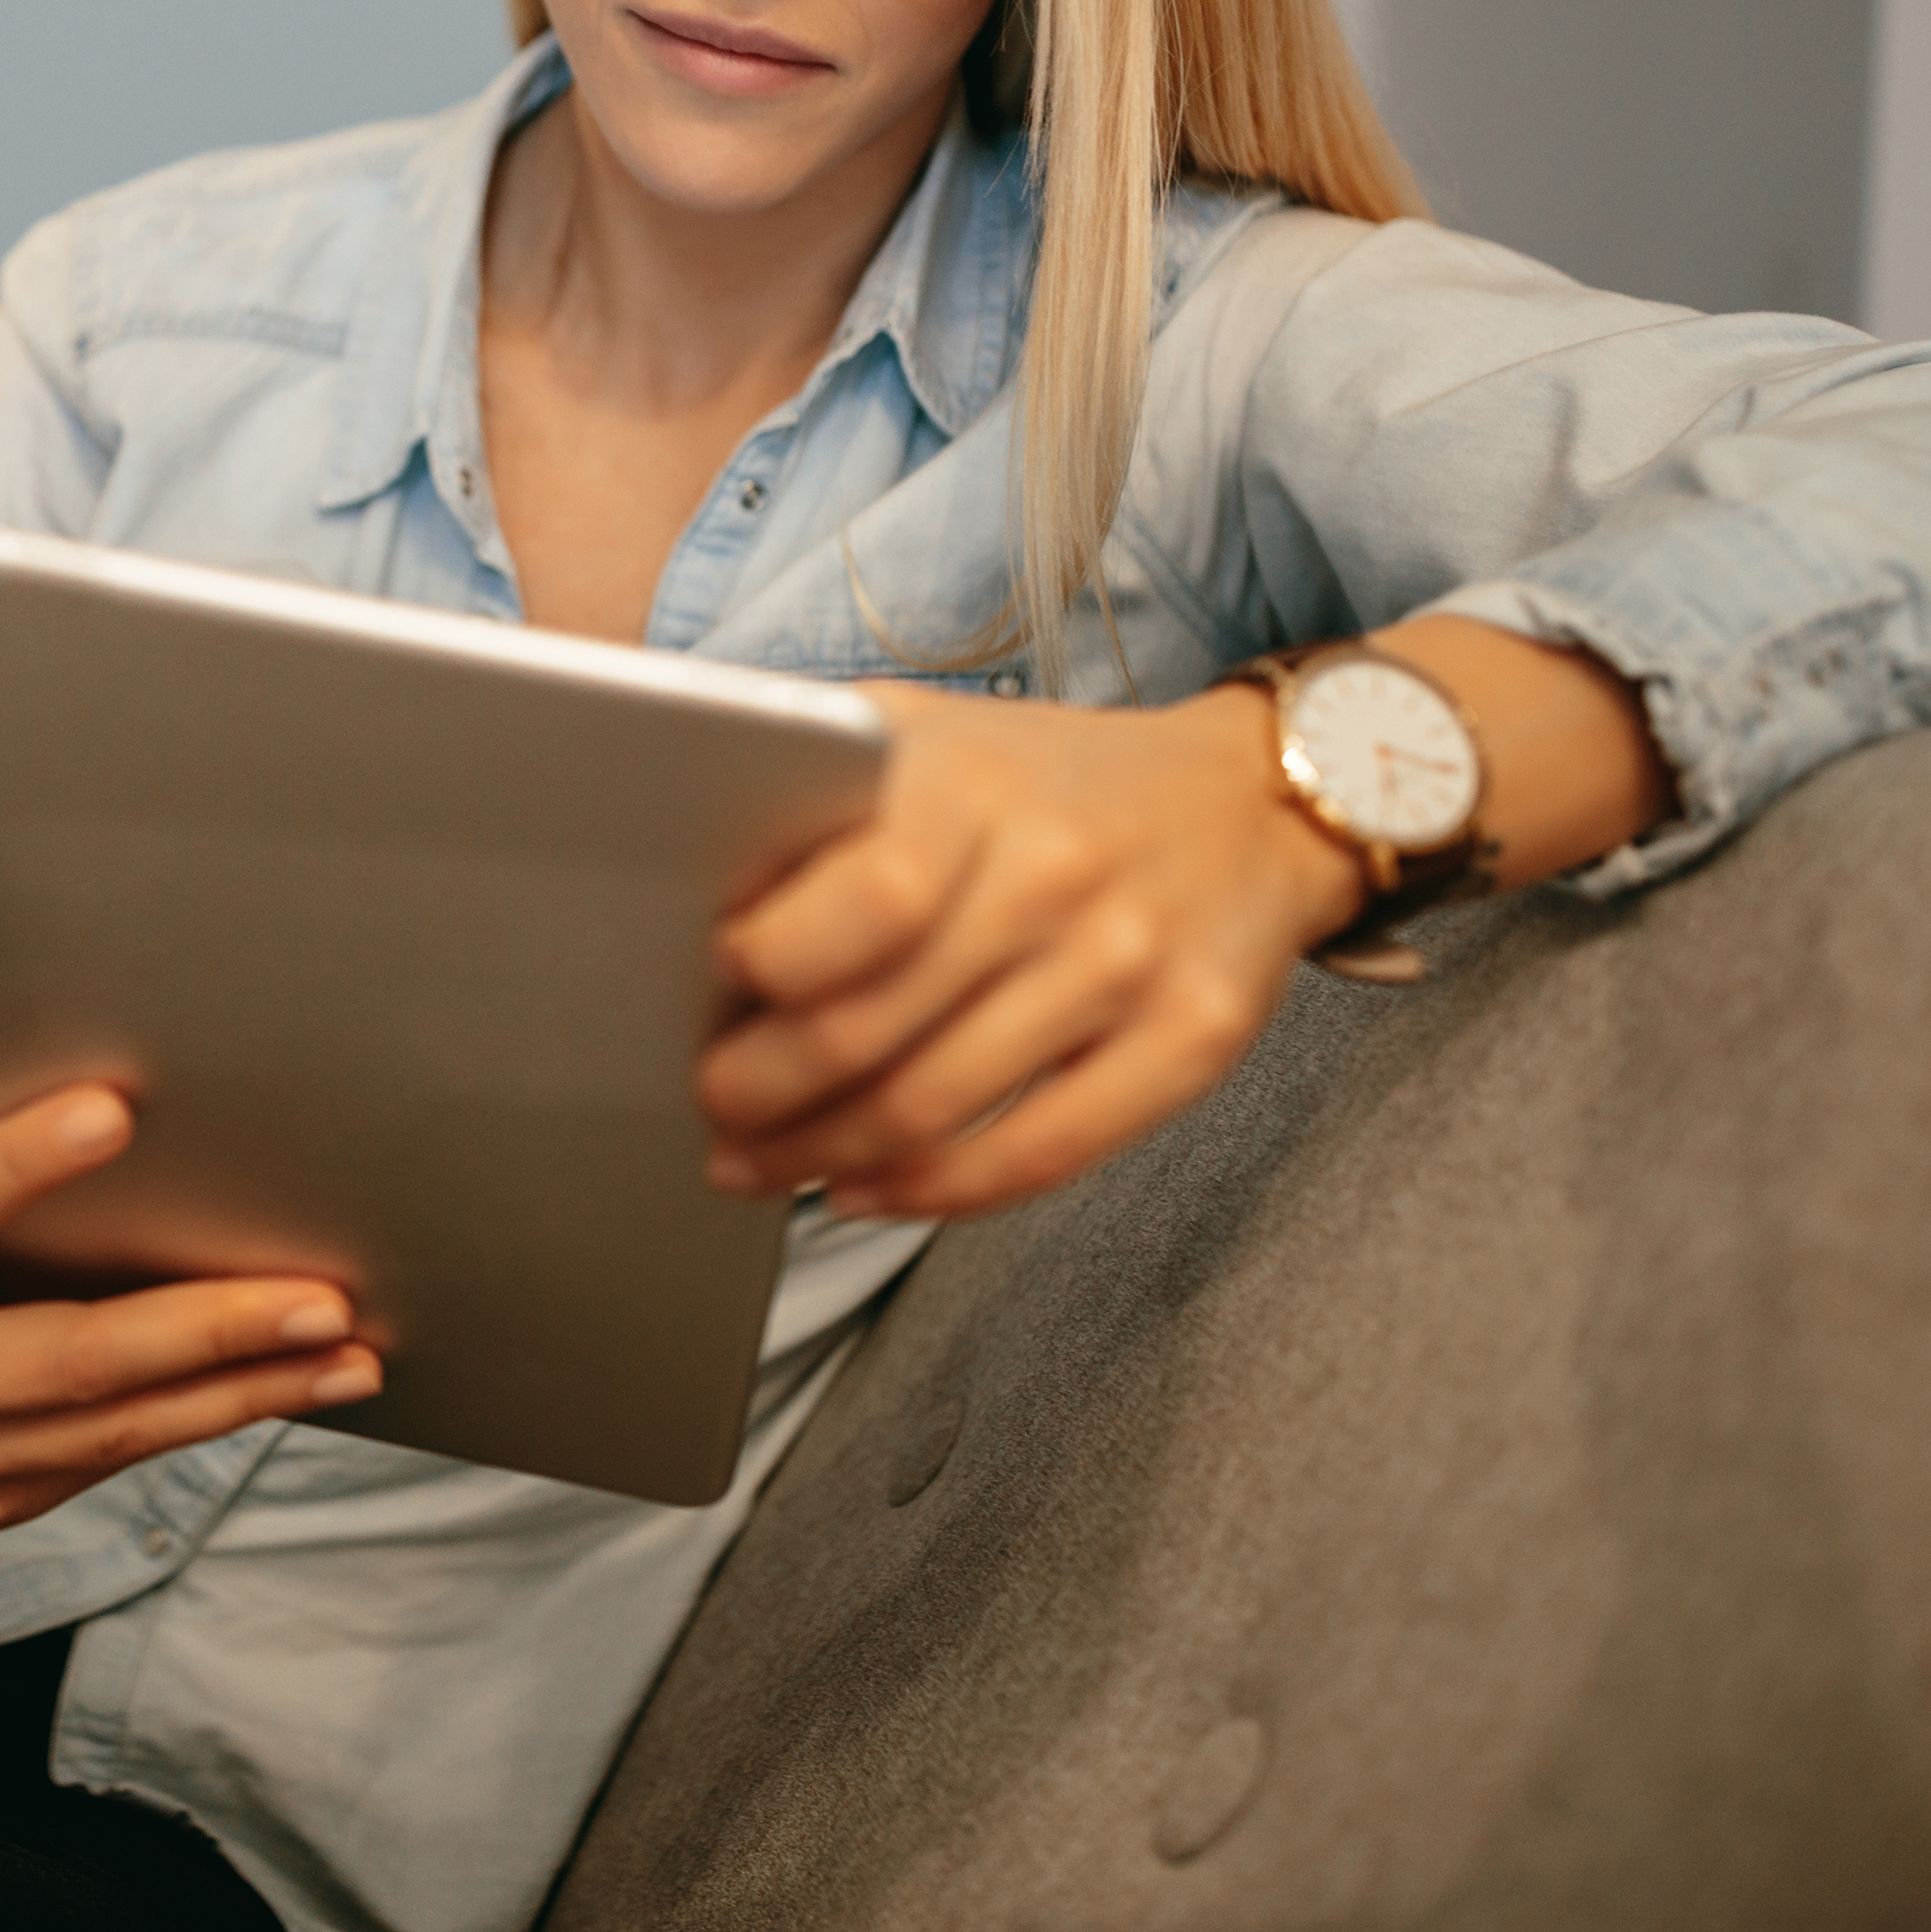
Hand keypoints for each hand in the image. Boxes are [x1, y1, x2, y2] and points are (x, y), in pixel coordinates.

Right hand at [0, 1075, 383, 1532]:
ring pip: (116, 1425)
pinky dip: (209, 1417)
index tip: (117, 1109)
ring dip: (247, 1391)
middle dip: (208, 1327)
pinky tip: (290, 1384)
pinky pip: (116, 1454)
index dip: (22, 1162)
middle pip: (68, 1355)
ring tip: (350, 1353)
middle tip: (323, 1297)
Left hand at [699, 680, 1362, 1219]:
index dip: (763, 963)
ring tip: (760, 1161)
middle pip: (871, 1024)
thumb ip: (816, 790)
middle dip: (759, 1090)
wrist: (1252, 801)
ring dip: (819, 1155)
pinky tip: (862, 1190)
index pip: (858, 898)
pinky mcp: (1188, 1044)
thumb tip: (678, 875)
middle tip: (710, 1106)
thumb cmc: (1052, 781)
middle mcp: (1056, 871)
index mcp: (973, 781)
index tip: (705, 986)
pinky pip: (1034, 1156)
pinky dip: (926, 1193)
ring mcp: (1128, 964)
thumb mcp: (931, 738)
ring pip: (934, 1106)